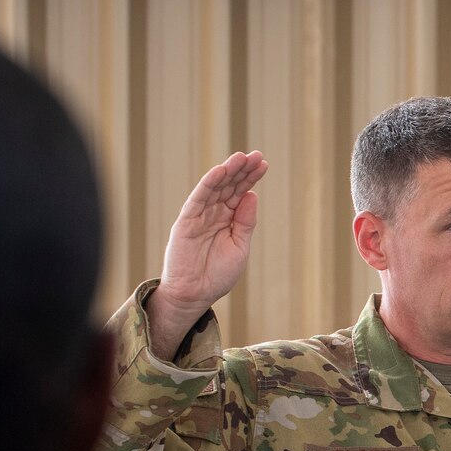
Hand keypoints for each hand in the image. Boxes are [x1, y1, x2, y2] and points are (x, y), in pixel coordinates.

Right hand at [148, 151, 267, 357]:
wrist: (195, 294)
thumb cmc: (218, 274)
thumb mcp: (239, 247)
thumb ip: (245, 222)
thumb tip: (251, 195)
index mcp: (228, 220)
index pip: (240, 193)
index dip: (251, 178)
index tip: (264, 164)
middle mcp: (213, 214)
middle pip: (229, 186)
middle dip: (242, 170)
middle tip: (257, 155)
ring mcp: (199, 216)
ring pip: (214, 188)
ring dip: (228, 172)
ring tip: (241, 158)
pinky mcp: (186, 221)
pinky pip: (198, 199)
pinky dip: (208, 184)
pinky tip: (220, 171)